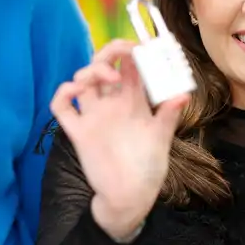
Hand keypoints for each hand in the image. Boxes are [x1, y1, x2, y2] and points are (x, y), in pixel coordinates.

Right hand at [49, 39, 189, 240]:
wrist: (129, 197)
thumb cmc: (148, 168)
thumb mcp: (161, 140)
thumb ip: (168, 116)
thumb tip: (183, 95)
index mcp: (134, 101)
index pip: (131, 67)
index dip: (135, 52)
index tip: (143, 46)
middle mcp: (112, 104)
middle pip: (104, 65)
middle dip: (111, 51)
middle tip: (125, 51)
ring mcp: (93, 116)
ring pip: (82, 80)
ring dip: (90, 69)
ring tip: (110, 75)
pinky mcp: (78, 132)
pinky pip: (62, 107)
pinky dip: (63, 94)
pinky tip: (75, 91)